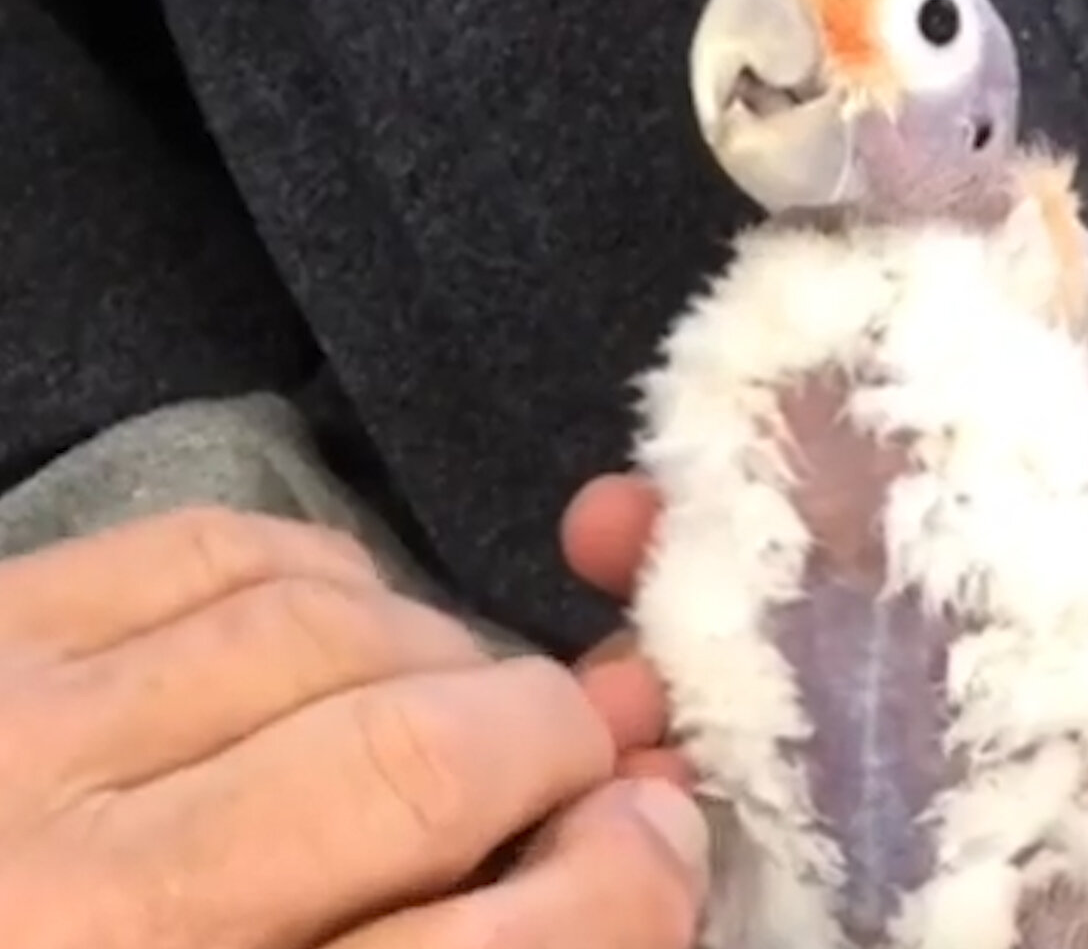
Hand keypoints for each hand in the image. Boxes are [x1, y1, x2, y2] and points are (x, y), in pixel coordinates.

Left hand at [0, 506, 706, 948]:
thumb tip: (635, 834)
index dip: (621, 895)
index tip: (656, 849)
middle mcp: (80, 907)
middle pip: (420, 770)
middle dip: (554, 749)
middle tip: (577, 765)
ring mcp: (9, 744)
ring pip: (331, 632)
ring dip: (449, 658)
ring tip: (458, 702)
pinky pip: (219, 546)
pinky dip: (329, 579)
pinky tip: (345, 630)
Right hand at [562, 359, 1087, 948]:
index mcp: (1009, 667)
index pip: (910, 530)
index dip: (826, 454)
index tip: (751, 400)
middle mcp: (904, 724)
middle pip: (773, 601)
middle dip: (681, 545)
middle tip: (612, 524)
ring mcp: (827, 810)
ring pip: (700, 698)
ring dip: (634, 667)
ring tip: (609, 690)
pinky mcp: (765, 881)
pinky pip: (673, 817)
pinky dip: (629, 784)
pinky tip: (620, 779)